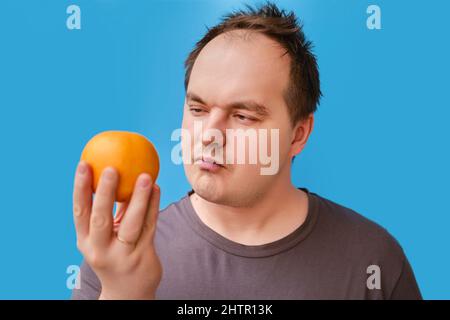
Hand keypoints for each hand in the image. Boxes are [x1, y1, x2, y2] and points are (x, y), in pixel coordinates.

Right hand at [72, 160, 161, 298]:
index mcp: (86, 242)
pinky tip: (156, 188)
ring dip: (139, 198)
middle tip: (112, 167)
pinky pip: (150, 226)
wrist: (128, 292)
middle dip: (104, 192)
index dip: (79, 188)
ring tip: (146, 175)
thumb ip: (111, 210)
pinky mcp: (143, 256)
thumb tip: (117, 171)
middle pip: (101, 218)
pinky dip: (153, 206)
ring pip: (132, 223)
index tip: (83, 164)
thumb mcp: (106, 236)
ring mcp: (123, 255)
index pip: (79, 212)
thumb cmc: (115, 253)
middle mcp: (101, 250)